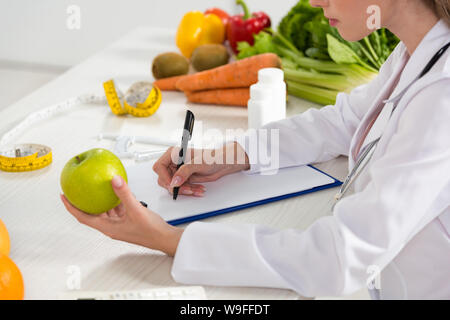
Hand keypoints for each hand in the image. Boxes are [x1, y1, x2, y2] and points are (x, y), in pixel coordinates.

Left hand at [61, 175, 182, 255]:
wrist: (164, 238)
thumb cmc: (151, 231)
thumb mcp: (135, 210)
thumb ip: (124, 194)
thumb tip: (114, 180)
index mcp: (109, 228)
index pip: (83, 217)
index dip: (72, 207)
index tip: (64, 196)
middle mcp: (112, 227)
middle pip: (92, 213)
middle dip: (83, 202)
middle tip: (77, 190)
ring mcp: (120, 224)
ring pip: (105, 211)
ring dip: (100, 200)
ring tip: (95, 188)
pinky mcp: (128, 220)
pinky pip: (116, 209)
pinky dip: (114, 200)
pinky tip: (117, 191)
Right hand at [153, 142, 249, 195]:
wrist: (223, 163)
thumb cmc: (213, 157)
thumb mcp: (198, 163)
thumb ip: (185, 171)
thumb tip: (174, 181)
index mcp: (174, 153)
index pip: (159, 166)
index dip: (164, 177)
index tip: (173, 184)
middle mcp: (174, 162)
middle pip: (164, 179)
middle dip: (176, 186)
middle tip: (187, 189)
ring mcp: (178, 171)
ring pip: (173, 186)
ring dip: (184, 190)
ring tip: (196, 189)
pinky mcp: (184, 178)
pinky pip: (181, 188)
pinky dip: (189, 191)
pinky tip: (198, 189)